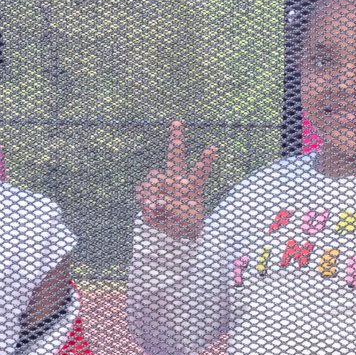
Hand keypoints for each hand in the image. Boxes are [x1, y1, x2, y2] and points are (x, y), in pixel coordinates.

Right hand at [137, 122, 215, 241]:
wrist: (172, 232)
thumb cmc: (187, 223)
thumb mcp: (187, 222)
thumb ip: (174, 210)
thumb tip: (157, 201)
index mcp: (192, 185)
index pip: (200, 171)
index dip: (205, 160)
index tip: (212, 148)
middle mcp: (176, 180)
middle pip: (175, 156)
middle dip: (176, 139)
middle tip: (177, 123)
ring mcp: (162, 185)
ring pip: (153, 178)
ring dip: (152, 191)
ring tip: (156, 208)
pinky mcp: (149, 194)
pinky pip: (142, 192)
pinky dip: (145, 202)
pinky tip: (150, 210)